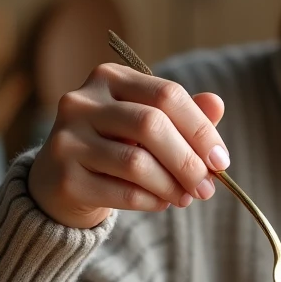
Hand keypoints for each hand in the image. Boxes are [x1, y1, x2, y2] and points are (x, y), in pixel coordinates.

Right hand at [29, 63, 230, 228]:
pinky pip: (122, 191)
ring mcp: (67, 138)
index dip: (201, 129)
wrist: (59, 182)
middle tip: (207, 187)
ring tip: (186, 197)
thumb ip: (183, 115)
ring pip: (136, 162)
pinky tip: (161, 203)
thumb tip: (217, 104)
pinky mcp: (63, 177)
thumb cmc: (115, 147)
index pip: (167, 94)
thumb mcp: (150, 125)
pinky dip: (151, 201)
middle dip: (188, 161)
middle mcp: (82, 102)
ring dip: (172, 185)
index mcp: (110, 78)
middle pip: (152, 125)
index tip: (221, 160)